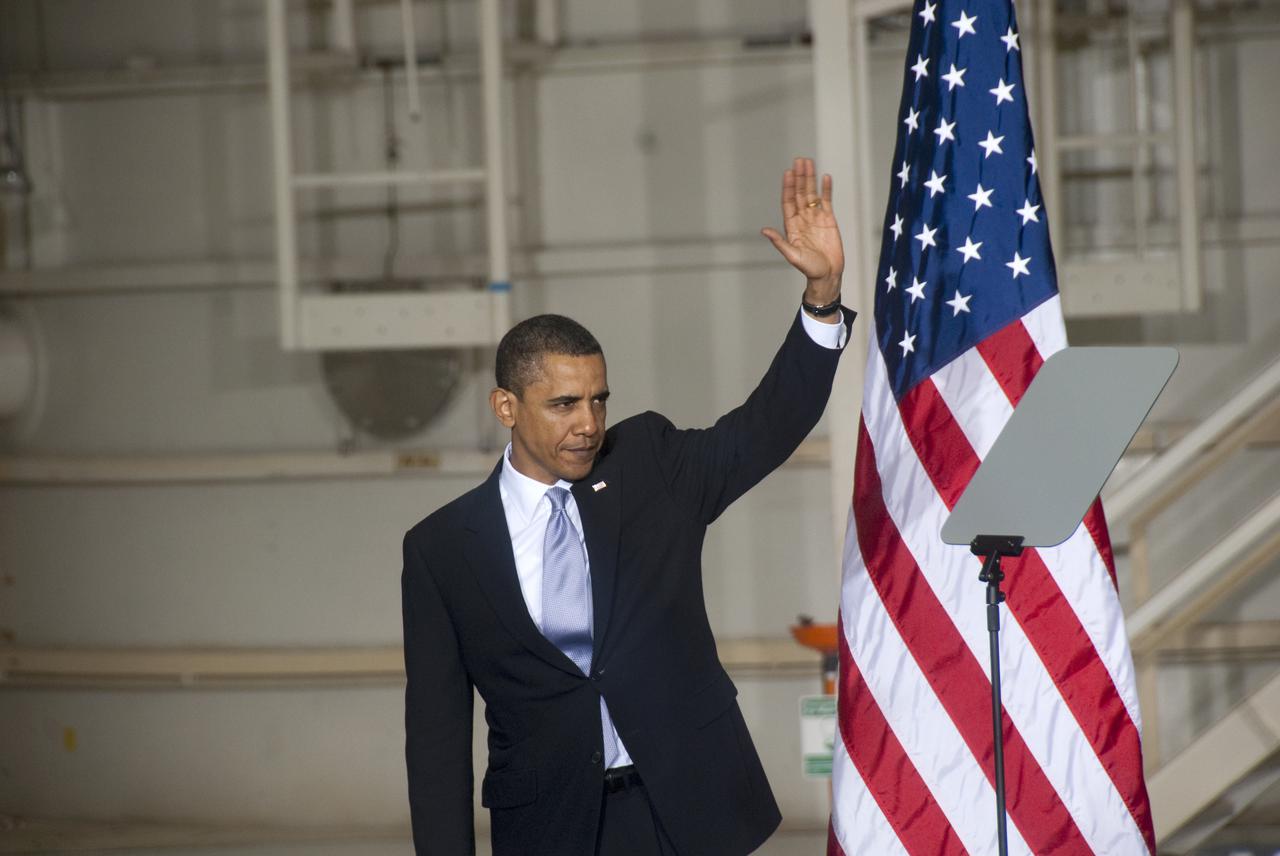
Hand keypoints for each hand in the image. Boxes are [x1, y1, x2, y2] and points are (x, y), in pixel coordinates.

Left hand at [760, 157, 844, 306]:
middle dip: (800, 177)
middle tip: (799, 160)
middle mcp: (802, 219)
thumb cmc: (808, 268)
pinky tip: (825, 177)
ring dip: (810, 179)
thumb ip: (779, 242)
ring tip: (809, 163)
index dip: (788, 187)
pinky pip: (827, 201)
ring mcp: (815, 218)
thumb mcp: (792, 255)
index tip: (788, 173)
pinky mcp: (829, 220)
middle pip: (800, 194)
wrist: (827, 274)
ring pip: (812, 194)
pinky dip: (826, 189)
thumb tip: (764, 230)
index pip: (789, 202)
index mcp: (791, 225)